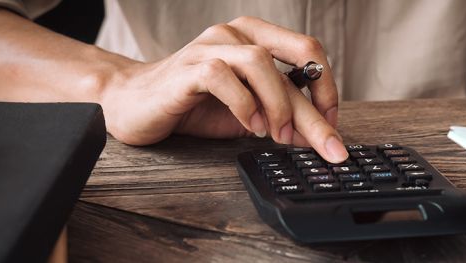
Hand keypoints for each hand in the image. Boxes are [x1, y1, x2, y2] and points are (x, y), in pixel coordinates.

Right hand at [100, 17, 347, 162]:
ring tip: (277, 135)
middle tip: (328, 143)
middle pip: (297, 55)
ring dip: (278, 103)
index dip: (328, 88)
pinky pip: (222, 75)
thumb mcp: (250, 115)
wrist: (133, 105)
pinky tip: (250, 126)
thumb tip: (318, 137)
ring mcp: (210, 45)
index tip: (332, 124)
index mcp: (257, 37)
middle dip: (318, 106)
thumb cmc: (193, 106)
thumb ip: (282, 120)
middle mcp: (237, 33)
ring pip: (260, 61)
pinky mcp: (187, 68)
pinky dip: (243, 104)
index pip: (309, 50)